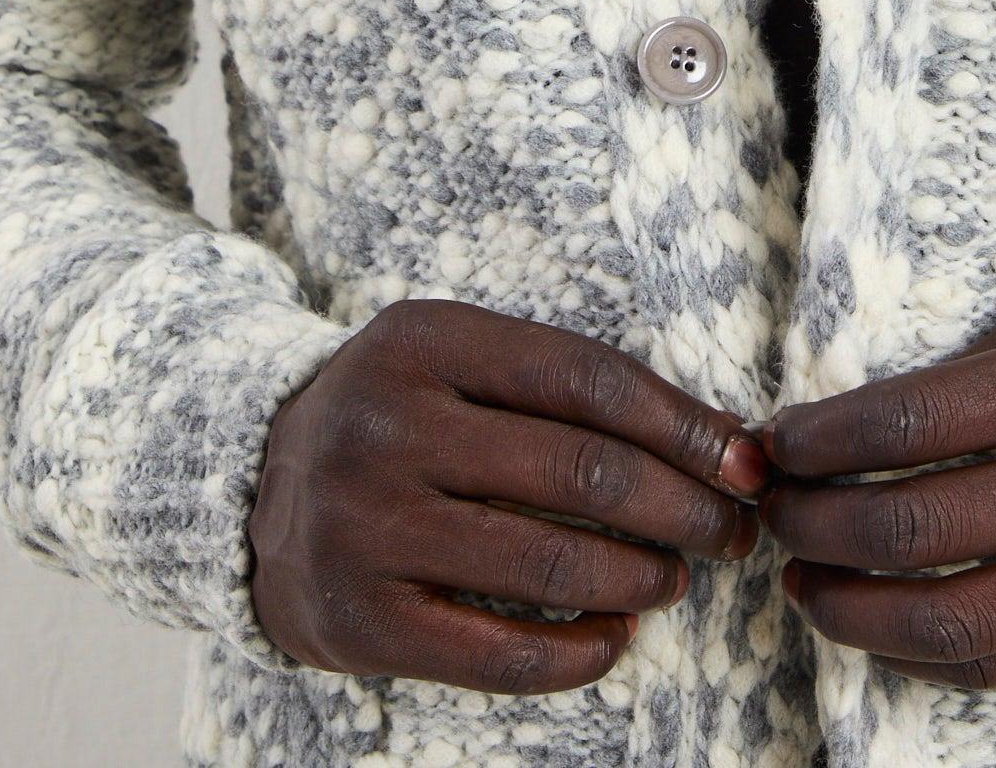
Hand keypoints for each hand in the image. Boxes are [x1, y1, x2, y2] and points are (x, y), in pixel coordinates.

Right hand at [246, 297, 768, 689]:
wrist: (250, 489)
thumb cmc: (397, 416)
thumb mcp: (455, 360)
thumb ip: (562, 387)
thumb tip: (720, 442)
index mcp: (422, 341)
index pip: (586, 379)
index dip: (682, 423)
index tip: (746, 460)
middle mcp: (388, 427)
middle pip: (580, 470)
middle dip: (683, 507)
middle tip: (733, 532)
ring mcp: (369, 528)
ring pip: (551, 562)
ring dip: (642, 576)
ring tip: (675, 578)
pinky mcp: (362, 621)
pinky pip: (500, 654)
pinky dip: (580, 652)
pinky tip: (615, 635)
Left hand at [755, 298, 995, 687]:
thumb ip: (989, 367)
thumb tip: (868, 416)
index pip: (910, 420)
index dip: (822, 438)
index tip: (776, 441)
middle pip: (914, 525)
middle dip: (816, 523)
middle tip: (771, 513)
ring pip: (951, 620)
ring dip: (852, 609)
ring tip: (804, 585)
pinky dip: (926, 655)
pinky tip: (882, 628)